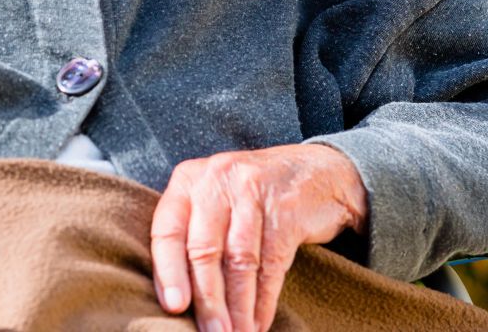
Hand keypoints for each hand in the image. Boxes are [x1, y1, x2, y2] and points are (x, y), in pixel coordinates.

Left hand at [150, 145, 368, 331]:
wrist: (319, 171)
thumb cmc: (253, 197)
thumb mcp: (214, 200)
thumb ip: (191, 234)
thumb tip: (174, 298)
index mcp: (188, 180)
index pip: (168, 230)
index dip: (168, 272)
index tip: (173, 307)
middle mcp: (217, 180)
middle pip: (204, 249)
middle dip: (207, 300)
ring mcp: (253, 191)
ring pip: (239, 261)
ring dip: (238, 307)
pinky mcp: (287, 210)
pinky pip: (272, 264)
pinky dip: (264, 300)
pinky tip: (259, 322)